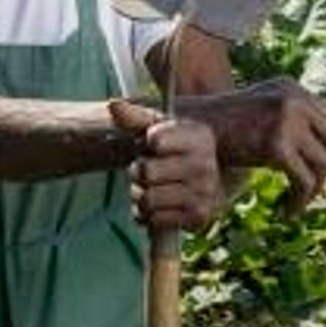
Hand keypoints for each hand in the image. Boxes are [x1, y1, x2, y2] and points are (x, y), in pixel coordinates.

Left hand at [108, 99, 225, 231]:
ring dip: (140, 194)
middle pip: (146, 172)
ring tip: (150, 187)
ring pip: (147, 199)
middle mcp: (205, 166)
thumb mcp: (160, 125)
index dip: (148, 142)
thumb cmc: (176, 145)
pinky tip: (157, 204)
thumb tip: (113, 106)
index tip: (156, 143)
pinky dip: (148, 214)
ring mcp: (203, 194)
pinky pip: (154, 220)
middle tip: (146, 168)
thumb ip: (136, 116)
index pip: (156, 139)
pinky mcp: (198, 218)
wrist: (211, 173)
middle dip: (138, 171)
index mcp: (198, 137)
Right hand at [189, 79, 325, 213]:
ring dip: (313, 188)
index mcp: (290, 88)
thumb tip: (324, 147)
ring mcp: (286, 121)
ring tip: (296, 201)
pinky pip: (304, 181)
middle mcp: (292, 100)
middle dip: (324, 165)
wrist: (188, 130)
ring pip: (322, 163)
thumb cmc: (220, 128)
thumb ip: (289, 119)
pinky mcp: (277, 145)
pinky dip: (299, 201)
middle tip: (307, 186)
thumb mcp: (258, 111)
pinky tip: (287, 211)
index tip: (313, 166)